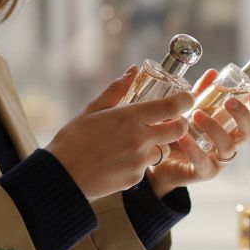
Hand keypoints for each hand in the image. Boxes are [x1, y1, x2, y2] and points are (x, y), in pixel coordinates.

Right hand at [47, 66, 192, 200]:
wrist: (61, 177)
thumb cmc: (73, 140)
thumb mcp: (92, 110)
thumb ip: (117, 90)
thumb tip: (134, 70)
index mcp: (129, 118)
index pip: (171, 106)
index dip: (185, 100)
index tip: (187, 97)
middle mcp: (139, 139)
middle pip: (178, 129)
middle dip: (179, 124)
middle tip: (169, 121)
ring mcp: (139, 161)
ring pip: (162, 150)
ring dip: (155, 145)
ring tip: (132, 143)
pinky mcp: (136, 179)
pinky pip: (147, 167)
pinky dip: (139, 162)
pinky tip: (119, 159)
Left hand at [145, 68, 249, 197]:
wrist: (160, 161)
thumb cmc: (181, 133)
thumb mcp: (191, 110)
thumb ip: (202, 93)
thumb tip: (213, 72)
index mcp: (232, 127)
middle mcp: (230, 143)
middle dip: (243, 115)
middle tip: (229, 102)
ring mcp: (219, 160)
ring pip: (228, 147)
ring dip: (215, 128)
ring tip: (196, 115)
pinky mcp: (204, 173)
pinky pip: (203, 162)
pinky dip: (194, 149)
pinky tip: (183, 137)